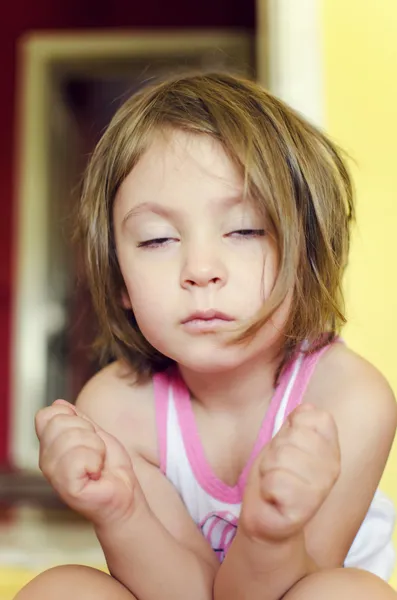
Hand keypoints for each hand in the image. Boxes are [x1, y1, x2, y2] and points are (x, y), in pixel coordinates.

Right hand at [36, 400, 144, 526]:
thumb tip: (58, 403)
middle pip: (59, 422)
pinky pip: (79, 457)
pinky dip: (96, 461)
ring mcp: (54, 474)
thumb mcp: (95, 434)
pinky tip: (96, 474)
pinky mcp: (66, 487)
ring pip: (72, 438)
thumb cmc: (110, 467)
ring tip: (97, 463)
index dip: (72, 417)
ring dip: (95, 448)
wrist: (125, 495)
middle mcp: (46, 459)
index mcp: (50, 445)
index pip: (46, 415)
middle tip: (96, 452)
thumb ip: (77, 419)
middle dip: (88, 432)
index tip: (87, 434)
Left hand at [240, 404, 340, 541]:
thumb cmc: (276, 475)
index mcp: (331, 449)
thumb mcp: (285, 442)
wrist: (266, 517)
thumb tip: (308, 407)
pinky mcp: (304, 509)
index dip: (293, 426)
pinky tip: (273, 498)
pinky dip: (266, 488)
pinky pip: (274, 481)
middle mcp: (332, 468)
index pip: (316, 416)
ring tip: (275, 482)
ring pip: (281, 457)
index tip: (290, 445)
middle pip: (292, 437)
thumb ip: (297, 424)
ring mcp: (320, 490)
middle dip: (276, 450)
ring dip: (269, 469)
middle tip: (278, 468)